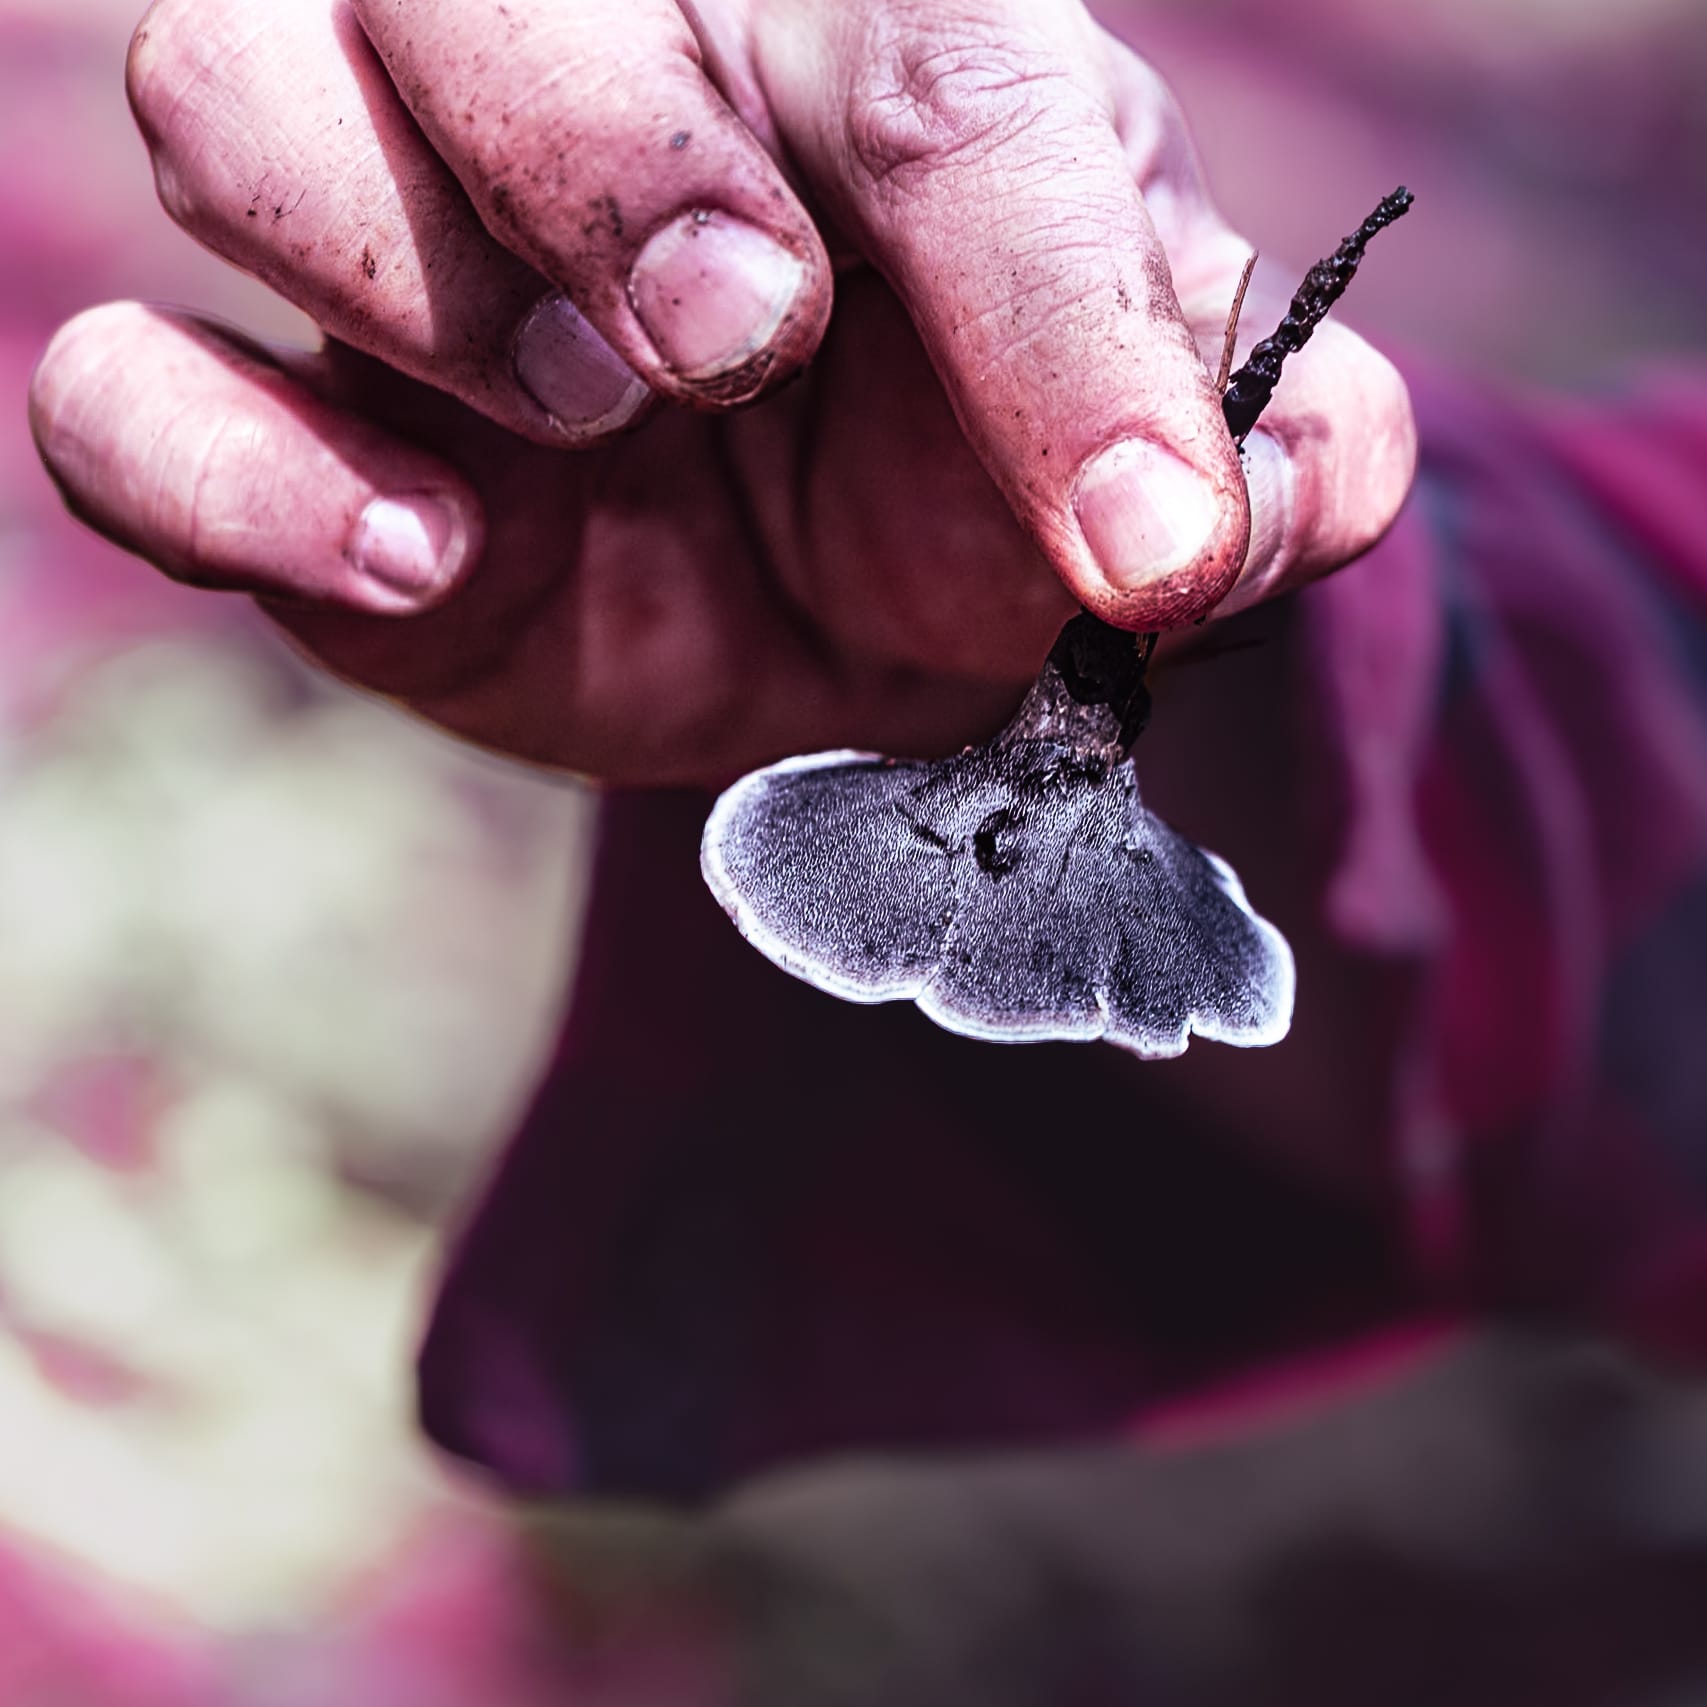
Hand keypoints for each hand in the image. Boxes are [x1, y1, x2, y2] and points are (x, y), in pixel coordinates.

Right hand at [29, 0, 1413, 783]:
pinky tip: (408, 552)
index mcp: (843, 59)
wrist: (810, 596)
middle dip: (600, 154)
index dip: (1043, 309)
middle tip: (726, 344)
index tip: (1141, 539)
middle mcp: (576, 87)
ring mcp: (385, 246)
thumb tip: (1309, 484)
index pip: (939, 81)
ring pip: (225, 90)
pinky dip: (225, 465)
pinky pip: (123, 391)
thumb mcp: (1103, 486)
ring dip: (402, 265)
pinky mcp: (281, 422)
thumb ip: (1226, 449)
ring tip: (579, 423)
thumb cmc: (962, 494)